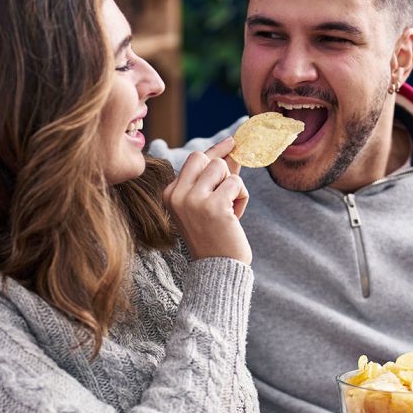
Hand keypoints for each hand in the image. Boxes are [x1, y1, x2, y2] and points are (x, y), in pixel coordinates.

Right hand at [161, 136, 250, 263]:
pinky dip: (242, 198)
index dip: (215, 152)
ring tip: (230, 210)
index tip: (232, 142)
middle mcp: (177, 195)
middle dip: (222, 170)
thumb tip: (233, 148)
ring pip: (222, 168)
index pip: (194, 160)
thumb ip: (216, 177)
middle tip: (228, 192)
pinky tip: (235, 217)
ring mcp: (193, 200)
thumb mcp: (208, 204)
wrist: (218, 270)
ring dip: (234, 186)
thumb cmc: (215, 237)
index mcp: (170, 195)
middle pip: (204, 158)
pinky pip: (236, 183)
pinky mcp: (213, 206)